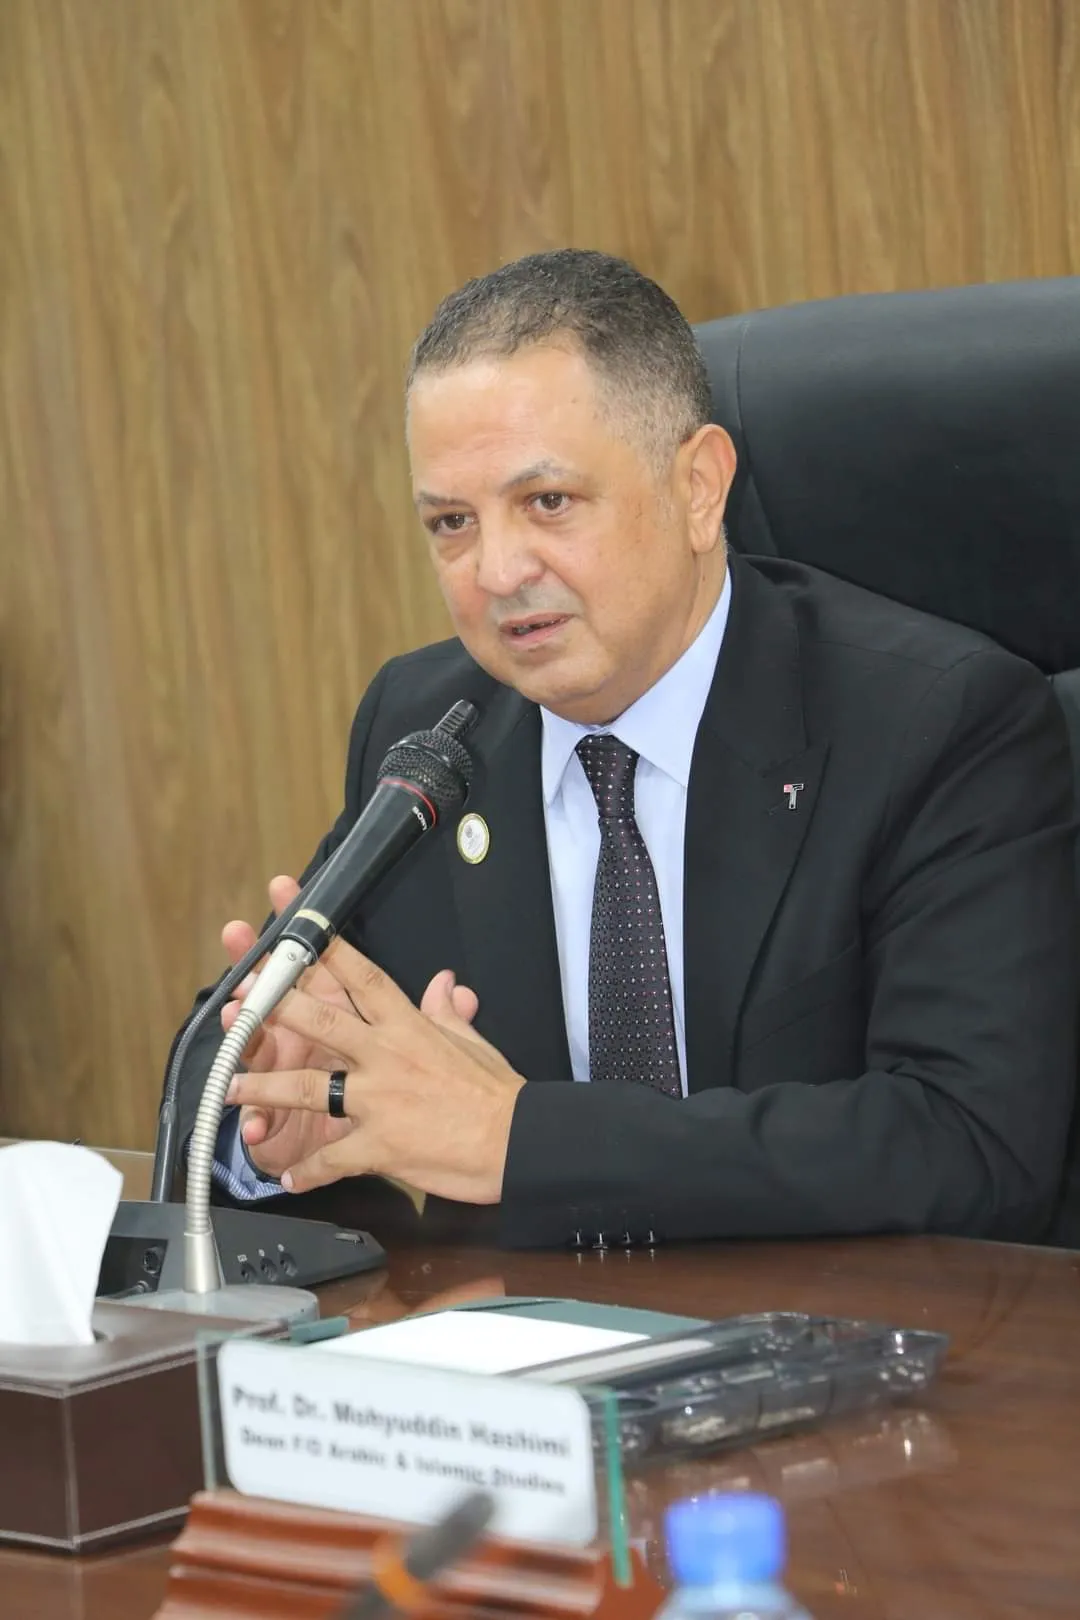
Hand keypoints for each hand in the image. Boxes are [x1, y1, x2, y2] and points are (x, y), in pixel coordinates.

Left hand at [225, 936, 524, 1203]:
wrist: (519, 1142)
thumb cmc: (498, 1094)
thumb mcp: (472, 1042)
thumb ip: (447, 1012)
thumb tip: (444, 983)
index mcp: (409, 1027)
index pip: (361, 978)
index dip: (325, 950)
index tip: (293, 928)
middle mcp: (386, 1057)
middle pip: (320, 1020)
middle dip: (274, 1007)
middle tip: (239, 999)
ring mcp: (379, 1100)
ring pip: (308, 1087)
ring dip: (264, 1088)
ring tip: (229, 1089)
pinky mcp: (379, 1145)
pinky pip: (332, 1158)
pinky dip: (308, 1170)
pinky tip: (287, 1175)